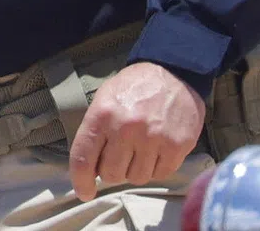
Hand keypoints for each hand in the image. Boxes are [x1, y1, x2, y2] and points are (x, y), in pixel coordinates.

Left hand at [68, 62, 204, 200]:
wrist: (175, 69)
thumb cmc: (136, 86)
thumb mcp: (107, 97)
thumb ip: (95, 131)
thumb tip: (89, 169)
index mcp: (104, 114)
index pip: (83, 160)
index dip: (81, 182)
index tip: (86, 191)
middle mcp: (127, 128)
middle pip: (111, 175)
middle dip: (114, 168)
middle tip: (122, 153)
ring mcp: (154, 138)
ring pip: (136, 178)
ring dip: (136, 168)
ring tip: (141, 147)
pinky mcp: (177, 145)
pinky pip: (160, 174)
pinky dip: (157, 166)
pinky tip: (158, 148)